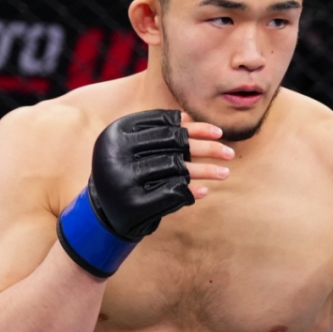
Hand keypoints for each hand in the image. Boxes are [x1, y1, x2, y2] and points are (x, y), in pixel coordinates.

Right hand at [89, 110, 227, 240]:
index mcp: (116, 132)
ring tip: (225, 172)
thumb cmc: (126, 172)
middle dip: (207, 148)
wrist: (102, 212)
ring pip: (176, 169)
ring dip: (206, 171)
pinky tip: (205, 191)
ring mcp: (123, 179)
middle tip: (230, 153)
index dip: (195, 128)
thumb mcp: (134, 147)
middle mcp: (116, 153)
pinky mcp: (132, 204)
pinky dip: (190, 191)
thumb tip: (189, 119)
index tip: (218, 132)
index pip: (164, 125)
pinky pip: (171, 193)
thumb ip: (158, 132)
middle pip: (174, 145)